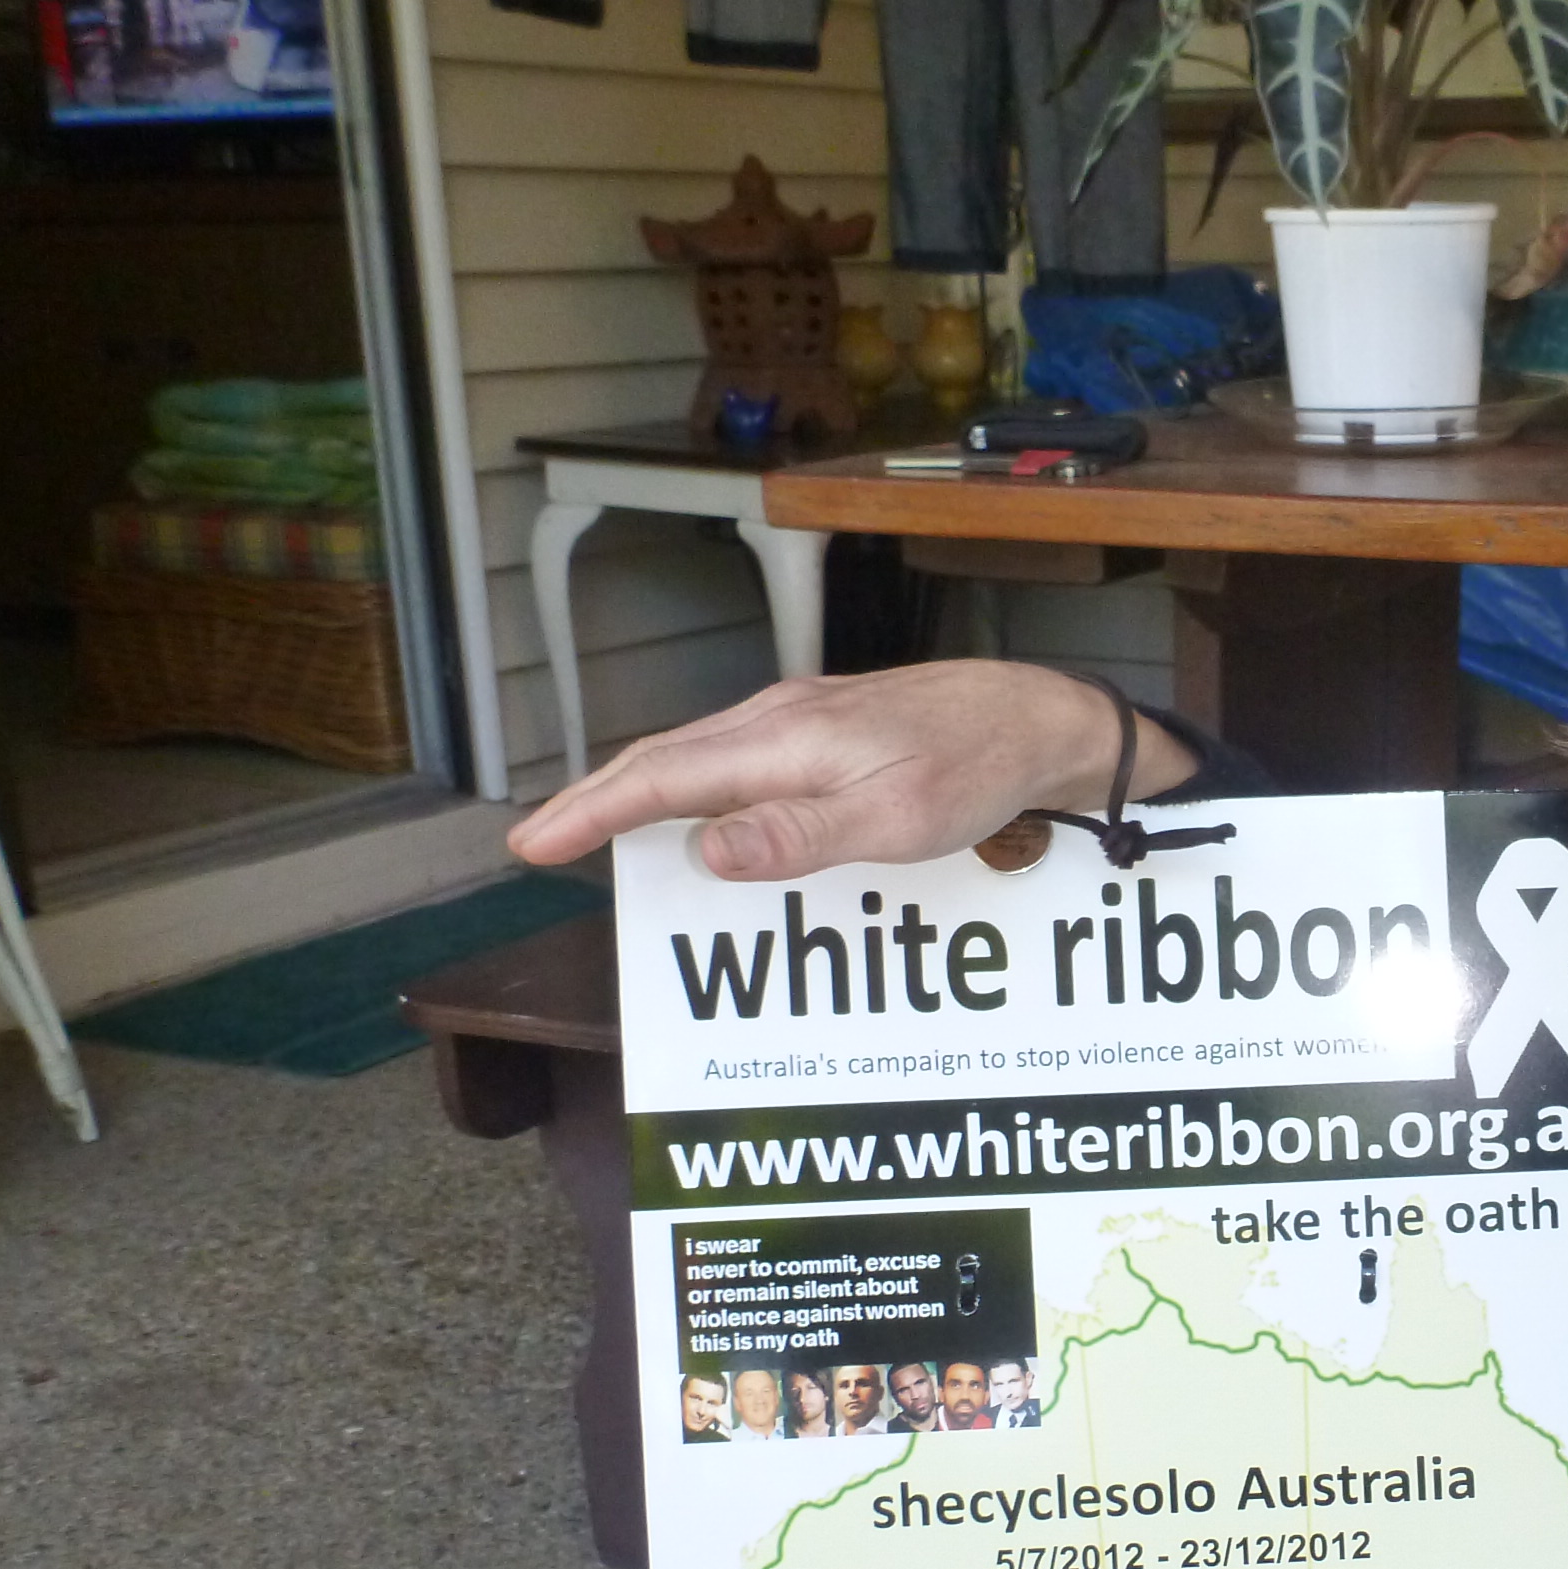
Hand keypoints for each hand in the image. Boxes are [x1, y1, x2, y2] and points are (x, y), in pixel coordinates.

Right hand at [506, 658, 1201, 880]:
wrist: (1034, 718)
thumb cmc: (975, 769)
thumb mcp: (895, 819)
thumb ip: (797, 835)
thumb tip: (704, 851)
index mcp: (785, 740)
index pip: (662, 778)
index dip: (591, 812)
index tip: (533, 844)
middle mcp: (777, 718)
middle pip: (663, 760)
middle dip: (595, 802)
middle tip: (539, 843)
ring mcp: (798, 717)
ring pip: (695, 755)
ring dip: (638, 792)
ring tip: (593, 832)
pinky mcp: (821, 725)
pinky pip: (733, 757)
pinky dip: (689, 786)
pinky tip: (691, 814)